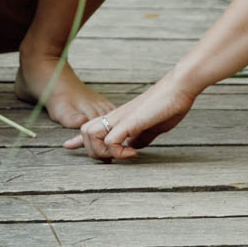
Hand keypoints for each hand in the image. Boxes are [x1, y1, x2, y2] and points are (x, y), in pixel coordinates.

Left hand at [62, 74, 195, 159]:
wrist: (179, 87)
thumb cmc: (169, 104)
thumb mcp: (153, 126)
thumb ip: (141, 136)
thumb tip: (134, 146)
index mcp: (120, 117)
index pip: (92, 127)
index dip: (78, 140)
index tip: (68, 146)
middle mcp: (116, 116)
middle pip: (85, 132)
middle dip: (93, 151)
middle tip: (114, 159)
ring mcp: (122, 117)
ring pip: (91, 134)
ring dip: (102, 152)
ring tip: (121, 155)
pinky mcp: (131, 121)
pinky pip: (111, 140)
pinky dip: (118, 152)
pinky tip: (132, 153)